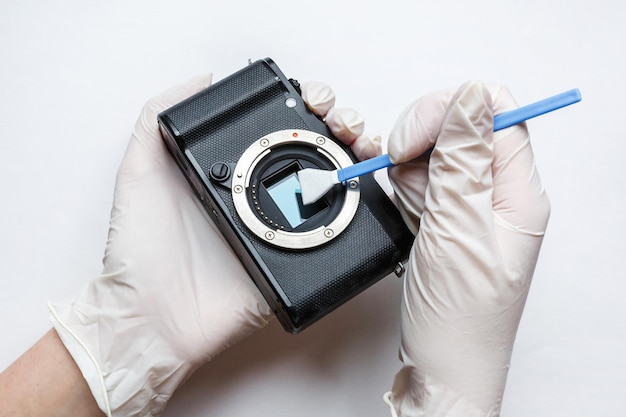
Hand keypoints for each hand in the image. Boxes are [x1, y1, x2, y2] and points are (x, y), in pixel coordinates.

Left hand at [48, 77, 378, 416]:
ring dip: (357, 162)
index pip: (281, 128)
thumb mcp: (139, 172)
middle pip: (317, 152)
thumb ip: (156, 119)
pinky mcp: (296, 262)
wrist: (152, 317)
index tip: (315, 99)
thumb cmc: (139, 249)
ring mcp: (283, 229)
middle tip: (344, 124)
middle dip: (341, 128)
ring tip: (362, 149)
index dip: (306, 107)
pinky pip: (336, 238)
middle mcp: (263, 196)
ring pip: (334, 188)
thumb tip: (201, 79)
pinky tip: (363, 191)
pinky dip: (359, 214)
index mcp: (234, 172)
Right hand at [383, 81, 550, 415]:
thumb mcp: (459, 231)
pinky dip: (406, 193)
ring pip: (434, 154)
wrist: (441, 366)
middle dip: (422, 143)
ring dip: (411, 175)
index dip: (450, 111)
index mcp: (518, 191)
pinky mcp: (447, 216)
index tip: (414, 138)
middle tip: (405, 174)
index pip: (495, 113)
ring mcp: (471, 204)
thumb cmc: (459, 317)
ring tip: (416, 214)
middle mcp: (498, 192)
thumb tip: (470, 96)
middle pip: (460, 127)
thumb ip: (463, 160)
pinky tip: (410, 217)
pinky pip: (422, 182)